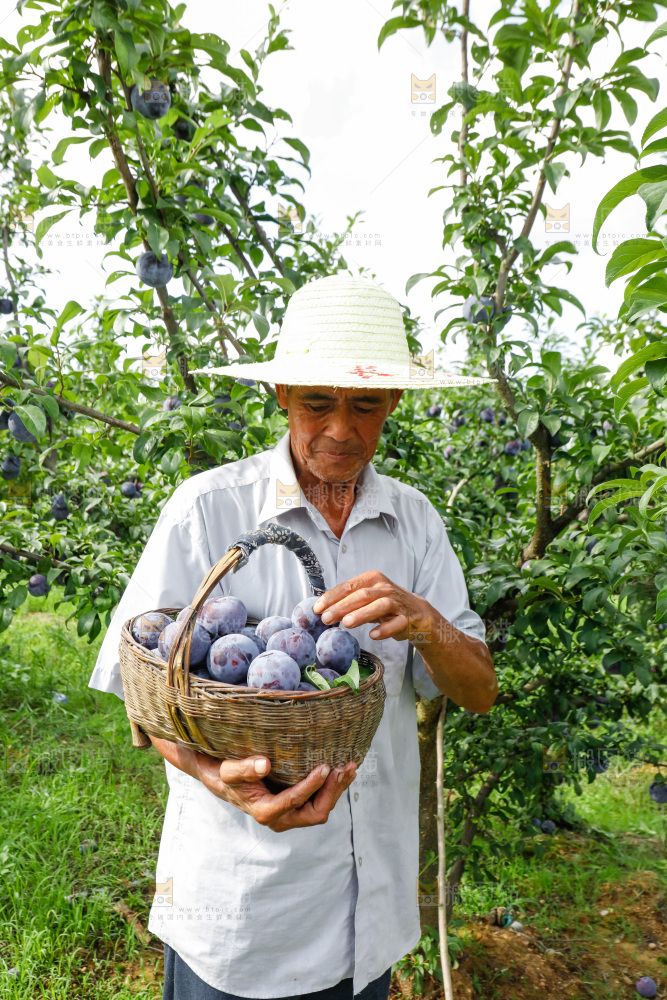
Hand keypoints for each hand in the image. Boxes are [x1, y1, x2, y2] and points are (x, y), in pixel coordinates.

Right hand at [195, 753, 357, 830]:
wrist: (228, 784)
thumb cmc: (228, 777)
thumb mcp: (229, 771)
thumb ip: (244, 769)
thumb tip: (264, 764)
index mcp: (265, 812)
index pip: (295, 801)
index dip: (312, 785)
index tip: (326, 766)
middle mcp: (281, 819)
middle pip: (315, 813)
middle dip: (333, 792)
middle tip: (345, 768)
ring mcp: (292, 815)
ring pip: (322, 809)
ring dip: (337, 789)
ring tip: (350, 767)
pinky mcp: (298, 808)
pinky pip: (321, 802)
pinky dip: (333, 788)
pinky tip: (343, 772)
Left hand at [313, 570, 431, 641]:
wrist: (416, 612)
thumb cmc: (384, 603)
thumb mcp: (366, 597)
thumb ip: (347, 600)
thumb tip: (320, 609)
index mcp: (372, 579)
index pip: (349, 586)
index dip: (332, 597)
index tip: (317, 608)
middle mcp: (385, 588)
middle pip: (362, 595)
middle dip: (342, 606)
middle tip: (326, 618)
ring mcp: (397, 603)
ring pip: (380, 605)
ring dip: (362, 614)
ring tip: (347, 623)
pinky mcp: (407, 619)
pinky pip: (397, 623)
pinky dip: (385, 629)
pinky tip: (373, 635)